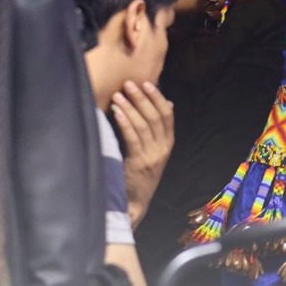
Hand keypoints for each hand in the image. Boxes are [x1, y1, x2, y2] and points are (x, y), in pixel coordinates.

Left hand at [111, 79, 174, 227]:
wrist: (135, 202)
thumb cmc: (141, 174)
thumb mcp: (154, 151)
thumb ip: (158, 129)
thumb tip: (168, 102)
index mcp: (168, 143)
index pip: (167, 115)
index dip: (157, 97)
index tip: (147, 83)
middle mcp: (163, 148)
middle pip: (155, 117)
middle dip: (142, 98)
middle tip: (129, 83)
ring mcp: (152, 156)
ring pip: (143, 125)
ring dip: (130, 107)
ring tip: (118, 94)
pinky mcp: (139, 163)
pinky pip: (133, 138)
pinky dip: (125, 122)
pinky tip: (117, 112)